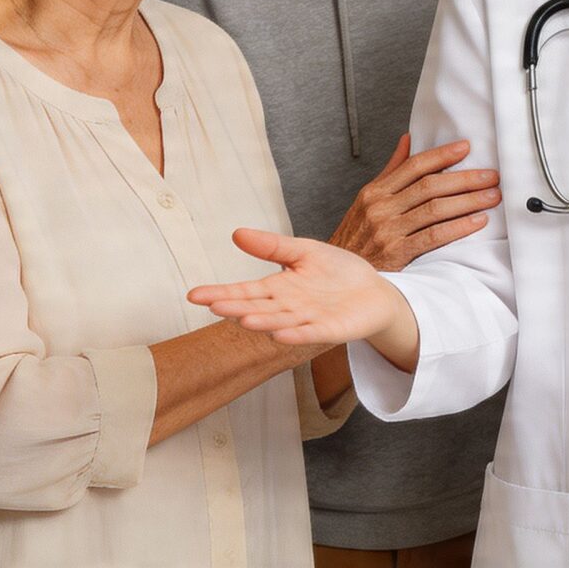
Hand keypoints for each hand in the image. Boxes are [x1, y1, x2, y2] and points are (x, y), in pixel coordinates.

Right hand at [188, 228, 409, 348]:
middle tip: (214, 306)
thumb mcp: (304, 251)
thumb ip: (272, 246)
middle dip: (237, 308)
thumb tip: (237, 233)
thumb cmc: (336, 272)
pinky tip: (281, 335)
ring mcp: (307, 321)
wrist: (373, 291)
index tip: (194, 295)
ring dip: (264, 322)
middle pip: (258, 308)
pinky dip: (297, 335)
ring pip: (280, 322)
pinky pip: (311, 333)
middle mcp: (287, 308)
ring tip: (245, 320)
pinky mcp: (330, 330)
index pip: (244, 291)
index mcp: (277, 289)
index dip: (220, 293)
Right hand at [326, 135, 500, 271]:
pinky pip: (434, 236)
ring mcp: (388, 230)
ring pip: (435, 209)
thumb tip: (407, 140)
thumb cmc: (356, 238)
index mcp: (375, 192)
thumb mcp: (367, 201)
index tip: (466, 147)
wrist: (339, 276)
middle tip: (491, 175)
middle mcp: (381, 208)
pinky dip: (458, 227)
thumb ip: (391, 171)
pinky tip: (477, 221)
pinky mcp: (397, 254)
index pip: (414, 166)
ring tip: (492, 196)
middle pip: (429, 186)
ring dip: (468, 201)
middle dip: (465, 178)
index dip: (442, 155)